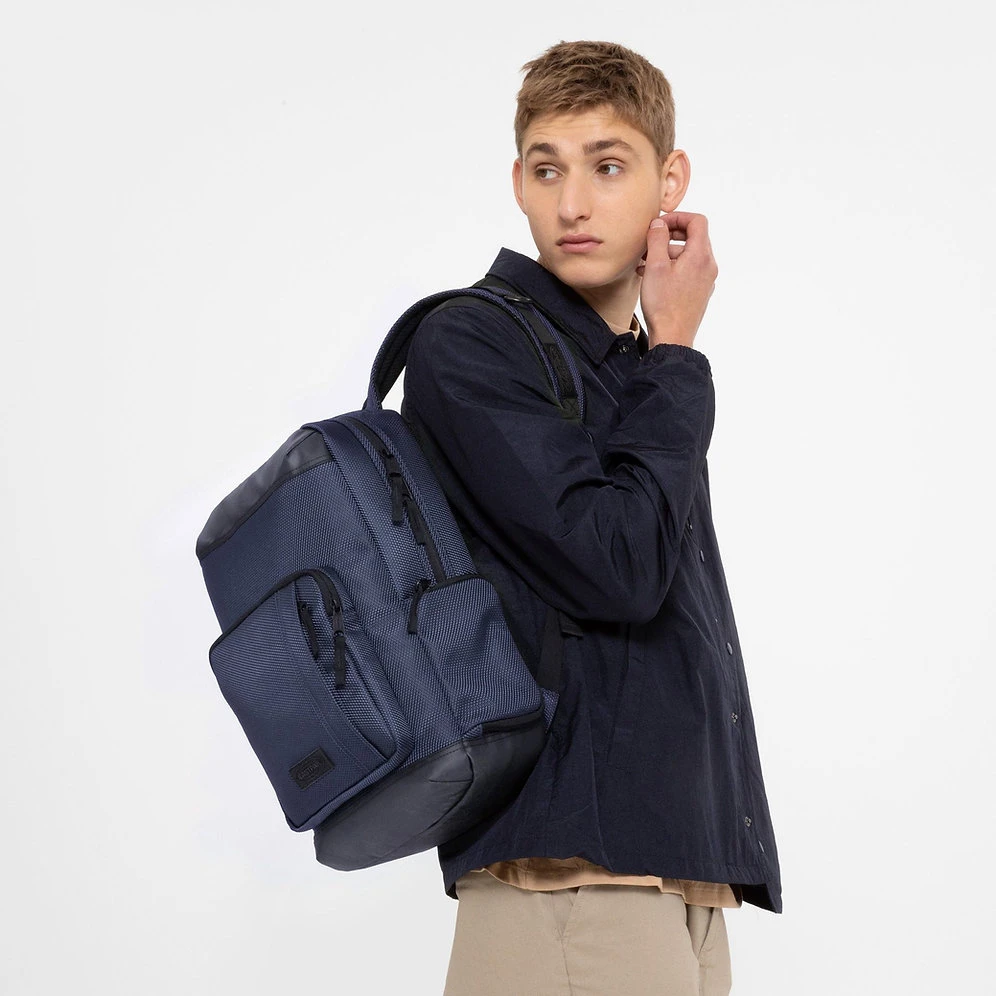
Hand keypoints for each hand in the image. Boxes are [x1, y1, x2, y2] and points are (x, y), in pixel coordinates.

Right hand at [636, 212, 718, 348]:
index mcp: (700, 255)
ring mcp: (706, 280)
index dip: (678, 217)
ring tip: (646, 262)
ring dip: (668, 253)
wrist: (673, 337)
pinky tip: (653, 277)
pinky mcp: (700, 292)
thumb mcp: (655, 266)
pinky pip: (688, 270)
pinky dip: (672, 267)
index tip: (660, 224)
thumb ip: (658, 239)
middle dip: (670, 235)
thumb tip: (659, 223)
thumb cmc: (664, 304)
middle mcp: (708, 265)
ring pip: (688, 255)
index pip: (697, 221)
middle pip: (694, 237)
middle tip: (651, 241)